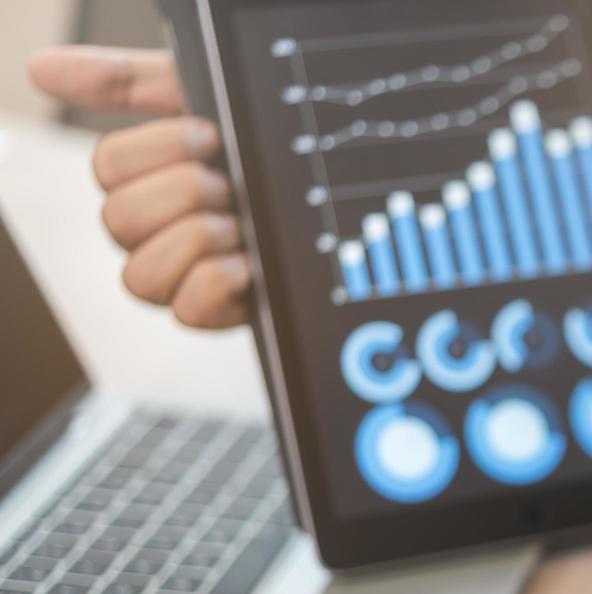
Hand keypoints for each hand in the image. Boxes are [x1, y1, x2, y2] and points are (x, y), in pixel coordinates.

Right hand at [27, 46, 249, 327]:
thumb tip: (41, 67)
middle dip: (183, 195)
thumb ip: (128, 82)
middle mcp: (153, 231)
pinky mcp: (214, 311)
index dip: (159, 150)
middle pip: (119, 220)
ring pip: (140, 276)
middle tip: (229, 187)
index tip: (211, 137)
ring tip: (238, 228)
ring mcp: (180, 275)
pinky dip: (214, 285)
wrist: (333, 198)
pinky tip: (245, 264)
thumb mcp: (203, 98)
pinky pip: (186, 312)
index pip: (110, 167)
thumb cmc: (261, 149)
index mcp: (146, 178)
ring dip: (195, 241)